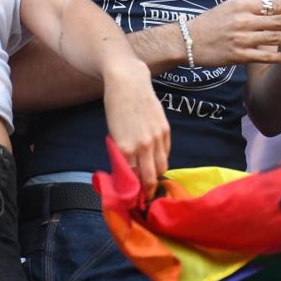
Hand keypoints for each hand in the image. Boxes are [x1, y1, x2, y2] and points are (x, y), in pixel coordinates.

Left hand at [102, 61, 169, 196]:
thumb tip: (129, 169)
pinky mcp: (165, 129)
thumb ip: (123, 153)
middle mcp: (143, 145)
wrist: (128, 82)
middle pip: (150, 177)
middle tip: (145, 196)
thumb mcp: (114, 133)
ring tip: (151, 179)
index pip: (132, 178)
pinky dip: (161, 158)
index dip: (133, 190)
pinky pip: (166, 152)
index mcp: (125, 148)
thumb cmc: (115, 106)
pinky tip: (155, 159)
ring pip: (162, 167)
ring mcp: (156, 137)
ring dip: (156, 175)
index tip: (133, 198)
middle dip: (147, 190)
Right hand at [187, 0, 280, 66]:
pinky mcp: (238, 55)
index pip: (273, 4)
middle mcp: (243, 20)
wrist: (188, 40)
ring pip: (274, 37)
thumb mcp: (231, 5)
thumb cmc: (212, 21)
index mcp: (242, 5)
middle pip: (277, 20)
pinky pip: (265, 56)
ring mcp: (241, 39)